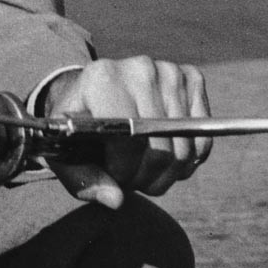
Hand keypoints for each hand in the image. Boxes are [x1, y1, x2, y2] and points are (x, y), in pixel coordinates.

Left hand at [39, 56, 210, 204]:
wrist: (95, 89)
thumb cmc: (79, 123)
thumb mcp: (65, 150)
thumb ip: (83, 178)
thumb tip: (115, 199)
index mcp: (102, 78)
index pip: (129, 141)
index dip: (124, 171)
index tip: (115, 177)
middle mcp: (140, 69)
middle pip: (161, 150)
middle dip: (145, 178)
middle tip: (131, 180)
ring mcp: (170, 72)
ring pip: (184, 150)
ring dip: (166, 174)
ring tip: (144, 170)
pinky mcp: (192, 79)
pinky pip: (202, 140)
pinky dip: (186, 161)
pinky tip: (164, 156)